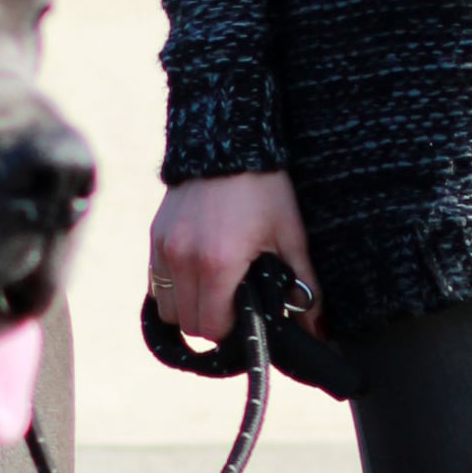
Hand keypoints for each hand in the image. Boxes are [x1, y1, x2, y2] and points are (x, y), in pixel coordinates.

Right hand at [147, 170, 318, 347]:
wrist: (227, 141)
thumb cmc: (264, 190)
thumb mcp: (290, 236)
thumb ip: (303, 286)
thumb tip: (317, 329)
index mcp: (217, 263)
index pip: (212, 327)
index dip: (232, 330)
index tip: (247, 316)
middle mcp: (183, 259)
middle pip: (188, 323)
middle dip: (212, 322)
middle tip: (235, 305)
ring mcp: (163, 247)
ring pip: (167, 308)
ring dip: (190, 308)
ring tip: (215, 291)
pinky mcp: (154, 236)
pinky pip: (156, 283)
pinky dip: (174, 289)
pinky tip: (196, 275)